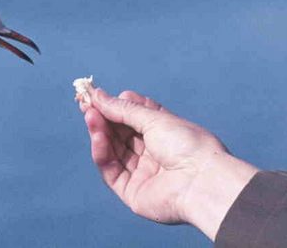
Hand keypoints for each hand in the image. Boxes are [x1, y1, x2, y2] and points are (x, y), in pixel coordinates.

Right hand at [82, 88, 257, 239]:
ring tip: (91, 117)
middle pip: (120, 134)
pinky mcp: (132, 192)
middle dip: (103, 118)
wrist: (201, 180)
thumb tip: (98, 95)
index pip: (132, 116)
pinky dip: (102, 154)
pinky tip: (98, 138)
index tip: (94, 95)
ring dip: (100, 133)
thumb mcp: (153, 118)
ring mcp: (142, 173)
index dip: (114, 106)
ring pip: (113, 151)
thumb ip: (122, 108)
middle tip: (86, 104)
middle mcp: (153, 152)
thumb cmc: (186, 144)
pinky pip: (111, 171)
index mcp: (163, 133)